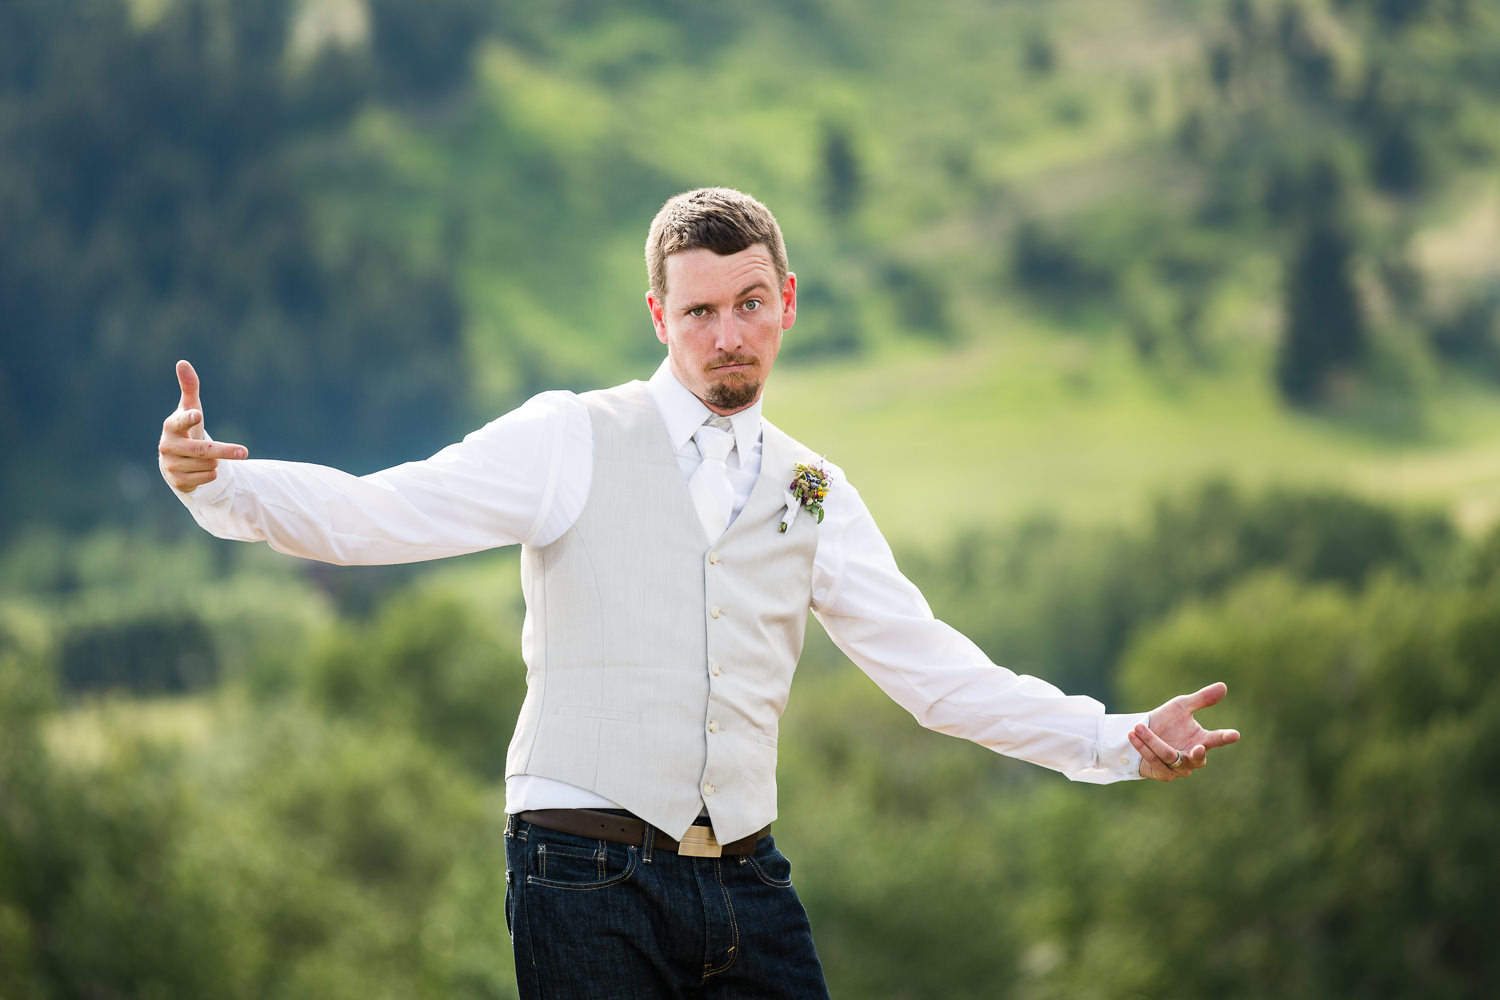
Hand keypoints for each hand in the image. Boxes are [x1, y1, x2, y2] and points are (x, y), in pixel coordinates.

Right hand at [158, 360, 247, 492]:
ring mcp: (170, 465)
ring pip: (207, 464)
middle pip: (203, 450)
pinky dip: (212, 473)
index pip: (180, 421)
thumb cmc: (186, 428)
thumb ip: (189, 388)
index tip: (198, 414)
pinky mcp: (177, 481)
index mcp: (171, 426)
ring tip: (210, 457)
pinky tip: (205, 469)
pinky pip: (206, 477)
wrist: (175, 459)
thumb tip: (182, 362)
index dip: (189, 418)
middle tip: (244, 452)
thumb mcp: (189, 409)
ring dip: (216, 461)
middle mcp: (167, 446)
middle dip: (225, 450)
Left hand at [1129, 681, 1239, 781]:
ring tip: (1138, 727)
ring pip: (1169, 756)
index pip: (1217, 739)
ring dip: (1152, 741)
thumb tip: (1224, 686)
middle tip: (1199, 747)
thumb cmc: (1167, 721)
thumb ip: (1201, 699)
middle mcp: (1193, 757)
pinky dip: (1143, 747)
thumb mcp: (1181, 706)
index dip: (1226, 737)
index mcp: (1202, 740)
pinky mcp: (1164, 774)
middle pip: (1198, 757)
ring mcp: (1180, 768)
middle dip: (1198, 754)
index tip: (1235, 734)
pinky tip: (1133, 734)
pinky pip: (1155, 761)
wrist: (1143, 734)